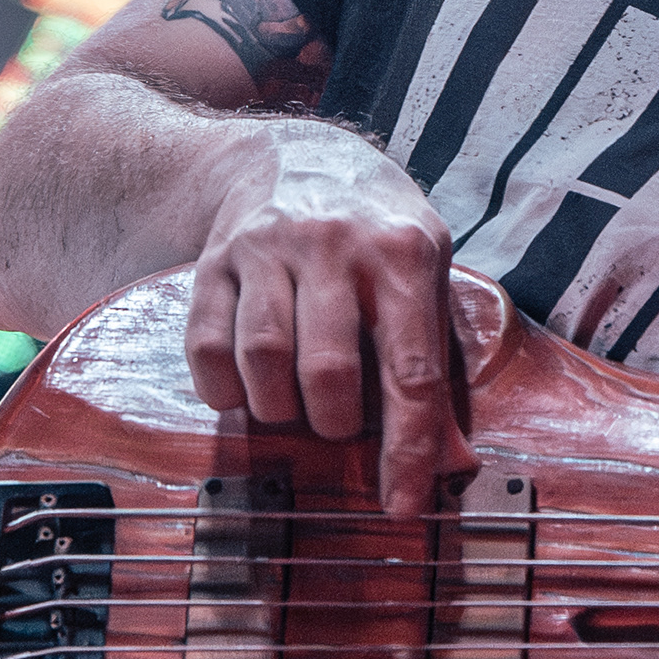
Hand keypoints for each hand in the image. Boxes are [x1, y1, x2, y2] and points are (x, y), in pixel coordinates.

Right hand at [186, 125, 475, 516]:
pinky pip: (207, 346)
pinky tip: (242, 393)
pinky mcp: (215, 259)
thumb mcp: (428, 274)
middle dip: (335, 423)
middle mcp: (334, 244)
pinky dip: (222, 390)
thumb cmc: (380, 232)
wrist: (300, 154)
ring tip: (295, 408)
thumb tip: (451, 463)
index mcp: (404, 252)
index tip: (403, 504)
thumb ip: (437, 363)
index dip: (408, 447)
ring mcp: (268, 247)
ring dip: (279, 409)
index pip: (411, 370)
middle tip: (339, 426)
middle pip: (328, 371)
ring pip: (263, 360)